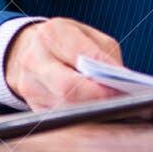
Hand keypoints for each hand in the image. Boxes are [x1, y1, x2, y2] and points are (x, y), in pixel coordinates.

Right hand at [4, 18, 125, 110]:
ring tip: (112, 107)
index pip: (80, 56)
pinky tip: (95, 113)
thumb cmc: (67, 41)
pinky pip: (61, 117)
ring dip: (91, 109)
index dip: (102, 72)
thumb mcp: (88, 36)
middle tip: (119, 100)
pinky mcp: (33, 106)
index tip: (122, 84)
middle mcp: (34, 60)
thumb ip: (104, 54)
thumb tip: (120, 80)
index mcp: (51, 34)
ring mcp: (29, 86)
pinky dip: (82, 117)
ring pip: (65, 107)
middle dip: (96, 96)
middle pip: (68, 87)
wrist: (30, 50)